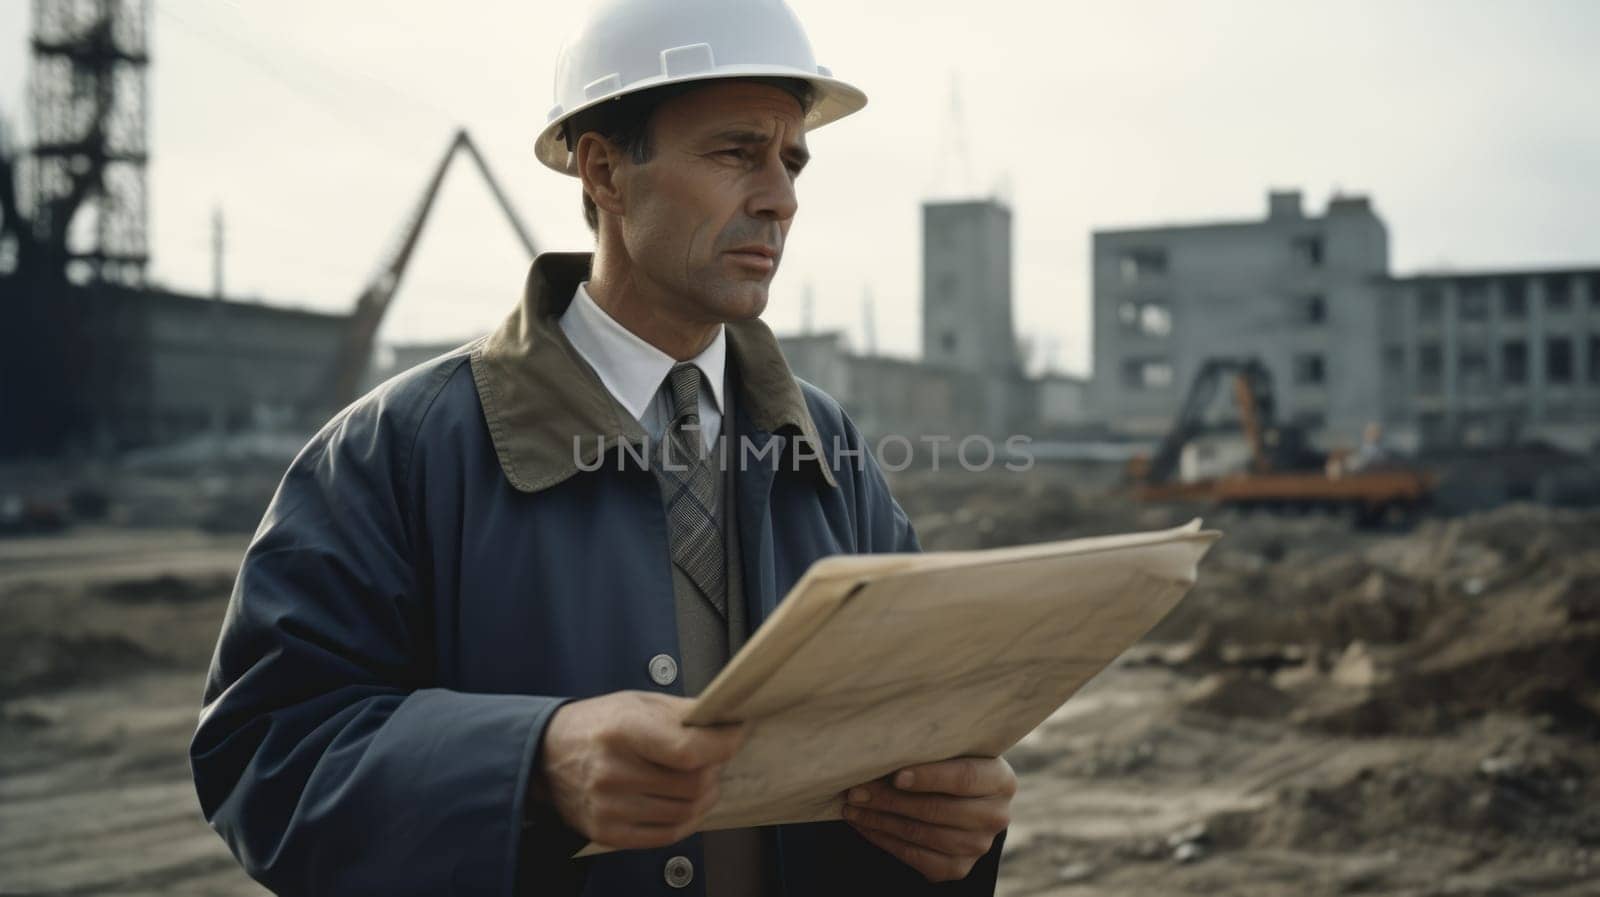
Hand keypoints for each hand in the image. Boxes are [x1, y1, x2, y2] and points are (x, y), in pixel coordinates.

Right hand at [536, 691, 745, 849]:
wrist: (547, 754)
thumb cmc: (598, 723)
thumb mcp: (638, 702)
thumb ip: (683, 712)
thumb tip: (727, 721)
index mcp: (623, 731)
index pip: (689, 751)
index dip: (722, 745)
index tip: (734, 735)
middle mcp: (613, 772)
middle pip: (693, 785)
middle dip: (714, 770)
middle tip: (713, 758)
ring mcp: (609, 807)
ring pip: (685, 812)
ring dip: (704, 797)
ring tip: (699, 779)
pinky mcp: (607, 832)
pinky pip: (666, 835)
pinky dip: (687, 821)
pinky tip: (686, 803)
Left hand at [841, 756, 1015, 882]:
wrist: (960, 800)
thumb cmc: (948, 765)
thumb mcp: (949, 751)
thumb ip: (928, 750)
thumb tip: (880, 750)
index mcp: (1000, 779)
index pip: (964, 778)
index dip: (929, 777)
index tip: (896, 775)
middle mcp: (996, 816)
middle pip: (939, 810)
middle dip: (891, 800)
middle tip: (857, 791)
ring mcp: (978, 846)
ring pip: (923, 835)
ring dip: (881, 821)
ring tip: (853, 807)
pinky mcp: (958, 868)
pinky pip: (915, 857)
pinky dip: (885, 841)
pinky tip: (864, 826)